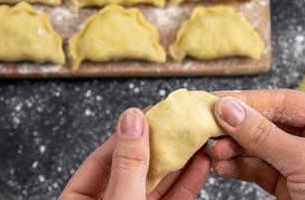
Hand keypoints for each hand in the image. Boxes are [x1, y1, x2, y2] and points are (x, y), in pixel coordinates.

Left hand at [59, 108, 210, 199]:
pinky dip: (188, 183)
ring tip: (196, 137)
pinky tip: (200, 164)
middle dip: (158, 145)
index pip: (103, 159)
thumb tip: (132, 118)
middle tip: (177, 121)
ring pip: (157, 183)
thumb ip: (128, 164)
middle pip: (134, 168)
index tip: (150, 113)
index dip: (128, 134)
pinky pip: (173, 199)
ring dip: (179, 162)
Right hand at [211, 89, 304, 199]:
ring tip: (215, 152)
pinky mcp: (291, 183)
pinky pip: (260, 168)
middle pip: (269, 123)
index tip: (216, 100)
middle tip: (209, 127)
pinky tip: (224, 166)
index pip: (284, 102)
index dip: (248, 101)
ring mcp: (304, 161)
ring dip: (235, 149)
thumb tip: (227, 108)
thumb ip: (262, 134)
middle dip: (239, 128)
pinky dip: (240, 167)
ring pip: (261, 147)